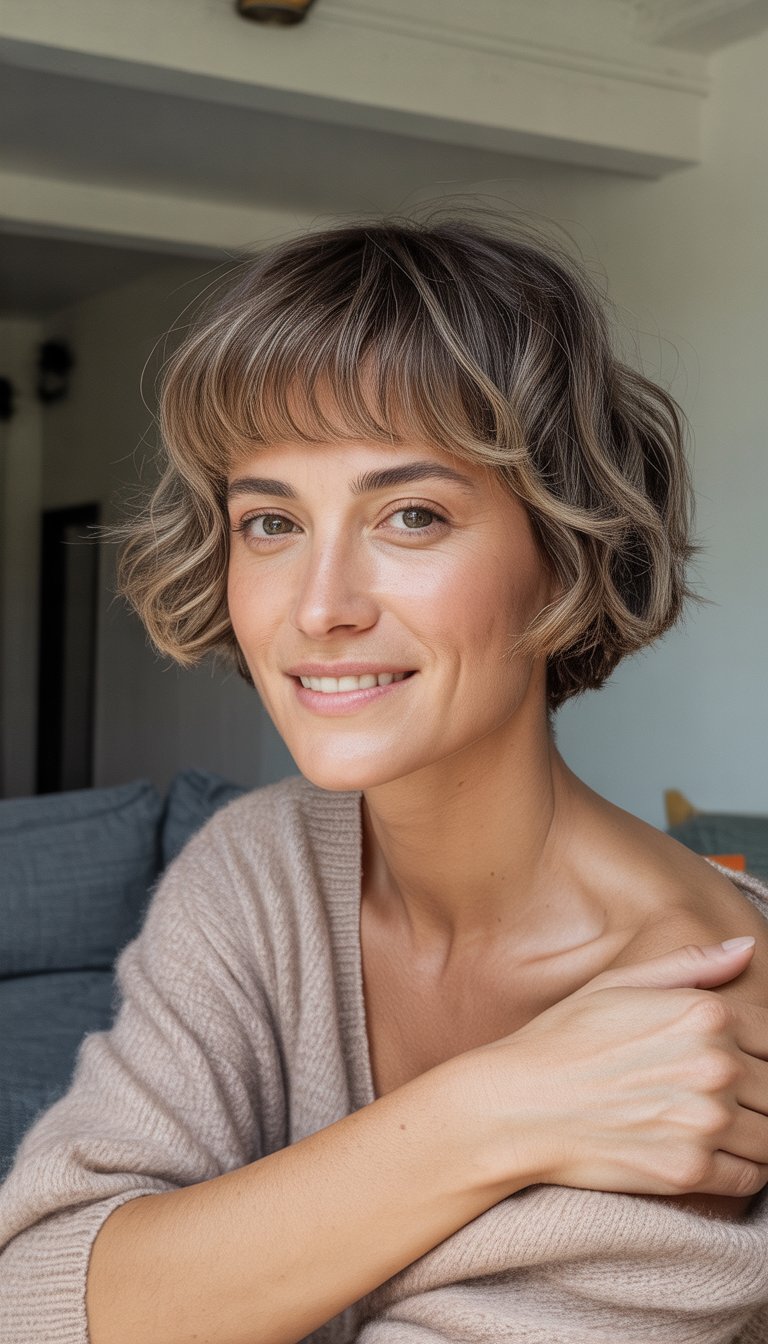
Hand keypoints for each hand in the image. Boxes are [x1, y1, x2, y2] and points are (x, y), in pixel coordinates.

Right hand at [468, 938, 767, 1200]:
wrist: (516, 1105)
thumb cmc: (562, 1039)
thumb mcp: (619, 984)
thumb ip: (691, 967)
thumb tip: (746, 948)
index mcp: (705, 1013)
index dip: (760, 1054)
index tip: (740, 1065)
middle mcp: (715, 1065)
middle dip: (759, 1095)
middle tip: (714, 1097)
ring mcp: (705, 1121)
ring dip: (754, 1135)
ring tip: (717, 1128)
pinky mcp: (691, 1171)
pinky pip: (752, 1180)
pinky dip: (742, 1171)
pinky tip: (710, 1156)